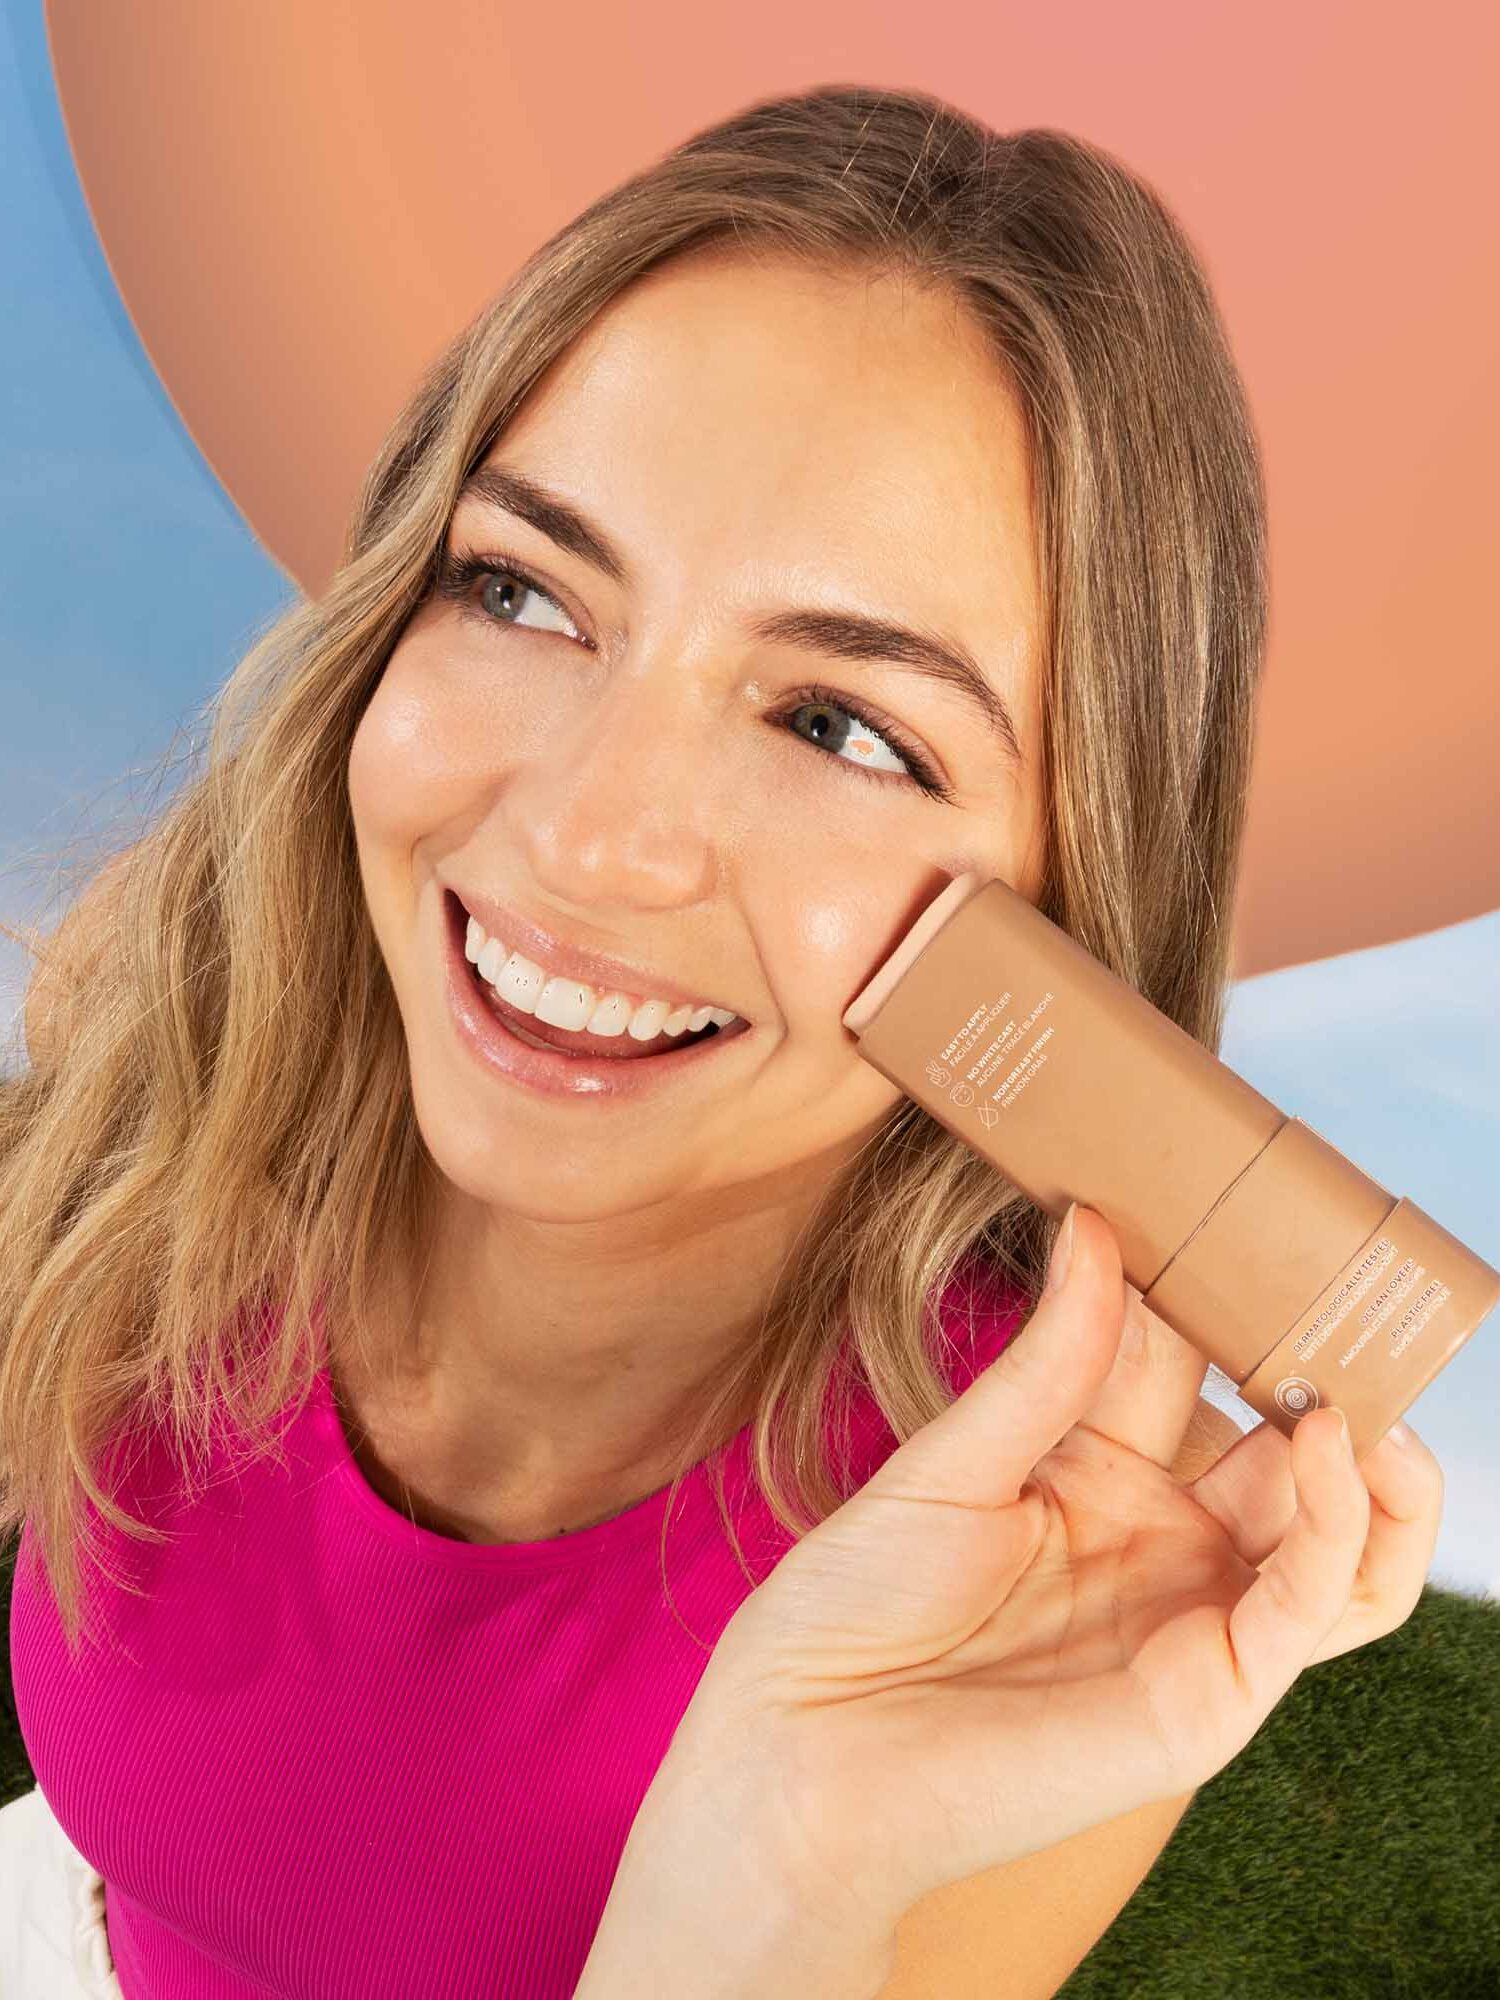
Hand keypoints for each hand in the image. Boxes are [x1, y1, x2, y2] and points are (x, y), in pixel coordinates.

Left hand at [650, 1204, 1445, 1941]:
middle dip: (1315, 1362)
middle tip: (1331, 1275)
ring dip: (1373, 1454)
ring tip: (1360, 1375)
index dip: (1213, 1288)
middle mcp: (1160, 1539)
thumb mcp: (948, 1460)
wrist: (799, 1751)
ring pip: (1340, 1536)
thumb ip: (1046, 1362)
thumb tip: (1095, 1226)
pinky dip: (1343, 1522)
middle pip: (1281, 1441)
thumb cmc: (850, 1608)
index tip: (1224, 1197)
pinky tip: (1330, 1443)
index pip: (1185, 1361)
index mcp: (1092, 1472)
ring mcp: (1193, 1613)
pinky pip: (1314, 1601)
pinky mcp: (1212, 1691)